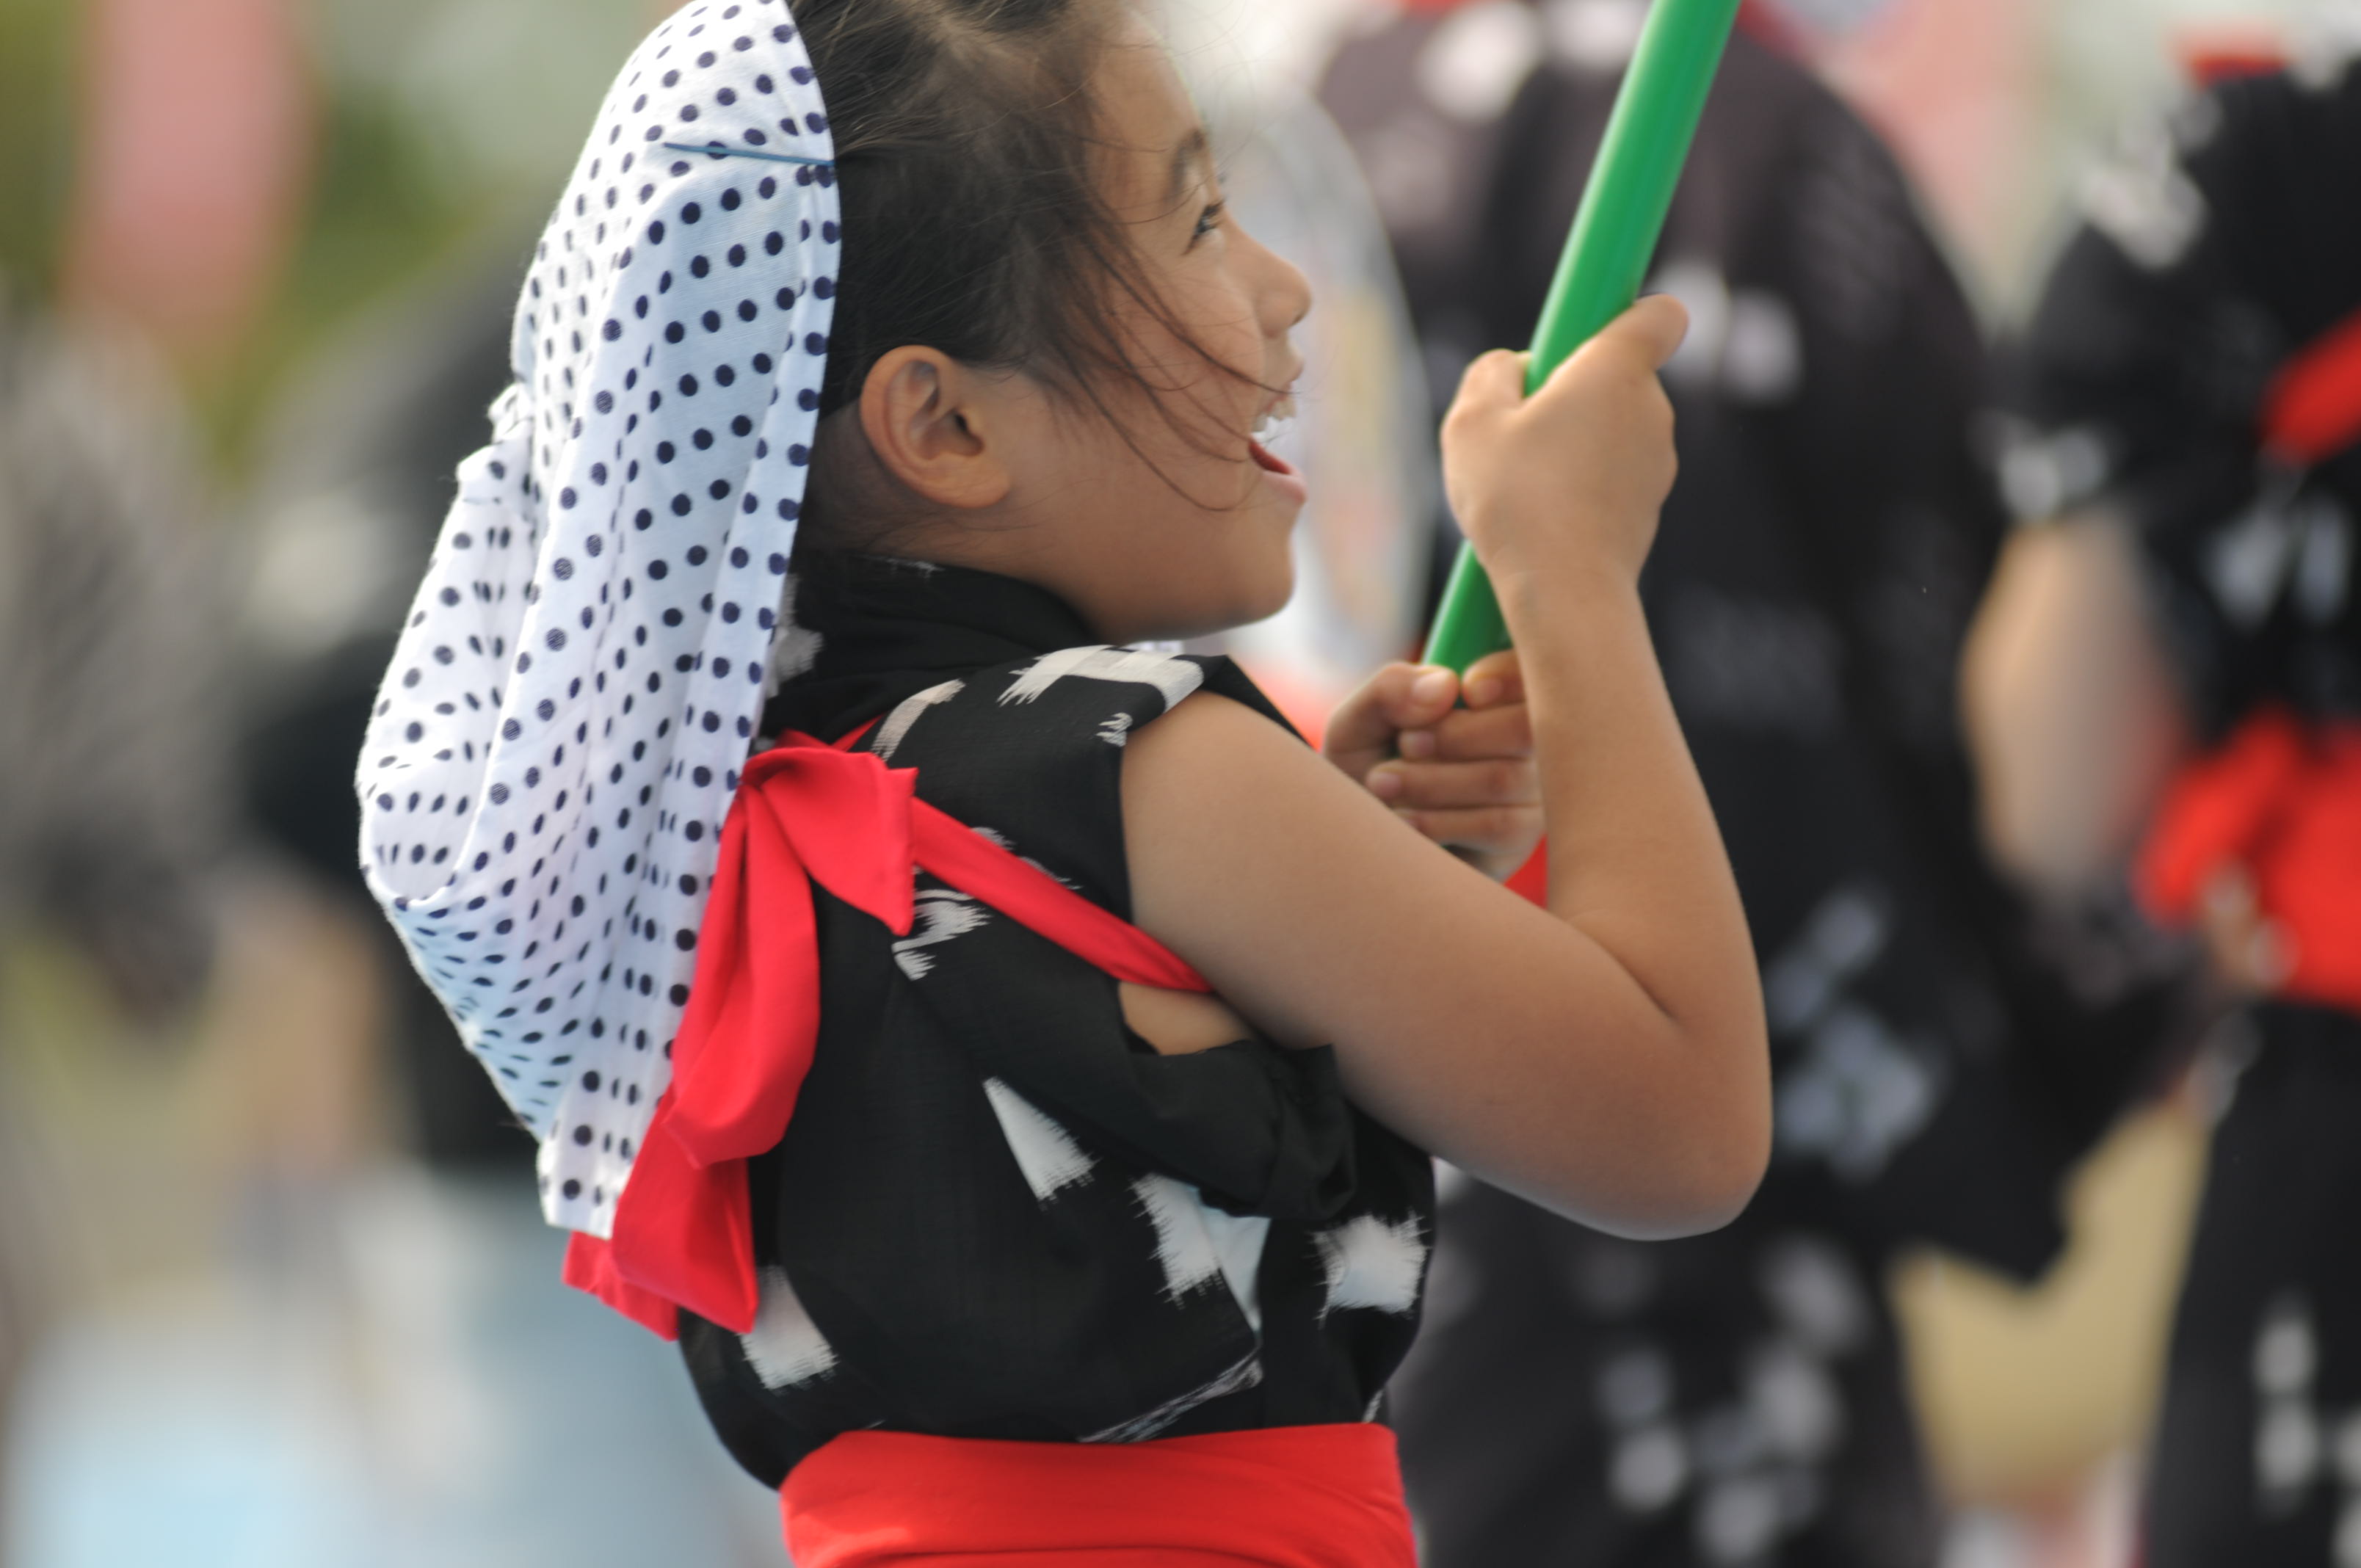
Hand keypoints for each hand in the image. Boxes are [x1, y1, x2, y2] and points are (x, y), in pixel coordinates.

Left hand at [1324, 651, 1540, 880]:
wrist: (1359, 840)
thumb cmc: (1367, 770)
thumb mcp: (1359, 723)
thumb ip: (1391, 690)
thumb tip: (1445, 685)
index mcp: (1497, 700)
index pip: (1532, 673)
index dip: (1504, 675)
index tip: (1466, 689)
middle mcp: (1526, 746)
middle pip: (1525, 727)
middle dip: (1455, 735)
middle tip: (1405, 744)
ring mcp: (1529, 796)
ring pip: (1503, 778)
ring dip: (1431, 782)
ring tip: (1383, 782)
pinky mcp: (1517, 843)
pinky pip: (1495, 825)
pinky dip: (1438, 821)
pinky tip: (1404, 821)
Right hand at [1441, 295, 1686, 591]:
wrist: (1563, 592)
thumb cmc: (1516, 499)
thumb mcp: (1471, 420)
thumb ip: (1491, 372)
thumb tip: (1517, 367)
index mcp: (1617, 369)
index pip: (1657, 314)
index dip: (1625, 315)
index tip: (1579, 338)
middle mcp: (1652, 408)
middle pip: (1616, 375)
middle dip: (1570, 390)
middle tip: (1518, 427)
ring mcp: (1658, 461)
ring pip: (1611, 429)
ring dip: (1572, 442)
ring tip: (1523, 481)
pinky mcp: (1650, 507)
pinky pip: (1612, 475)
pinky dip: (1582, 484)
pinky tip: (1542, 515)